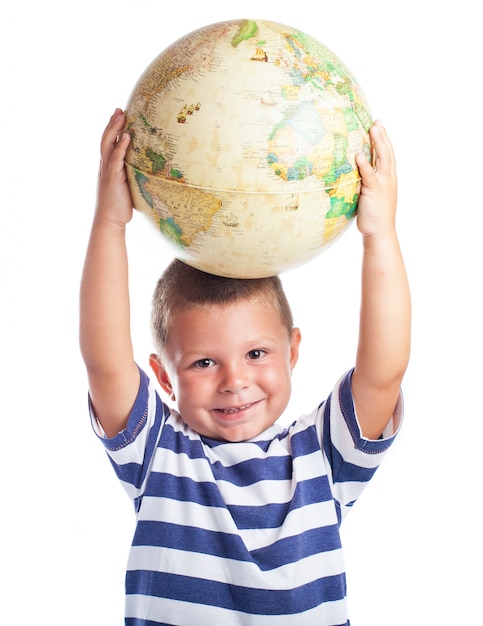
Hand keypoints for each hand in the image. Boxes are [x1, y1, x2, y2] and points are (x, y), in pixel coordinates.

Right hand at [95, 108, 132, 226]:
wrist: (110, 221)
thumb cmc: (120, 206)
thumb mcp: (126, 187)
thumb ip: (132, 176)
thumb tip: (145, 172)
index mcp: (108, 167)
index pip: (109, 143)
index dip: (112, 129)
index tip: (119, 116)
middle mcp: (106, 166)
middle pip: (106, 139)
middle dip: (112, 123)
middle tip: (119, 109)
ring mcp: (108, 171)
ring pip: (108, 145)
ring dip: (115, 129)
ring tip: (121, 116)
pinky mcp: (113, 178)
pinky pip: (116, 159)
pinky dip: (121, 147)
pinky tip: (128, 137)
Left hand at [355, 121, 396, 237]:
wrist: (380, 231)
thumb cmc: (373, 216)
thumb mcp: (371, 195)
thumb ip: (367, 183)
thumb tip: (355, 175)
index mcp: (388, 178)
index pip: (388, 155)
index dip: (384, 140)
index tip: (379, 126)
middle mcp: (388, 178)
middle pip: (387, 152)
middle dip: (382, 136)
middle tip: (377, 122)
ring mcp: (383, 184)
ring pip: (383, 159)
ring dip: (378, 143)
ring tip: (373, 129)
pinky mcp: (374, 191)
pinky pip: (369, 175)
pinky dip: (364, 165)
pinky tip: (358, 155)